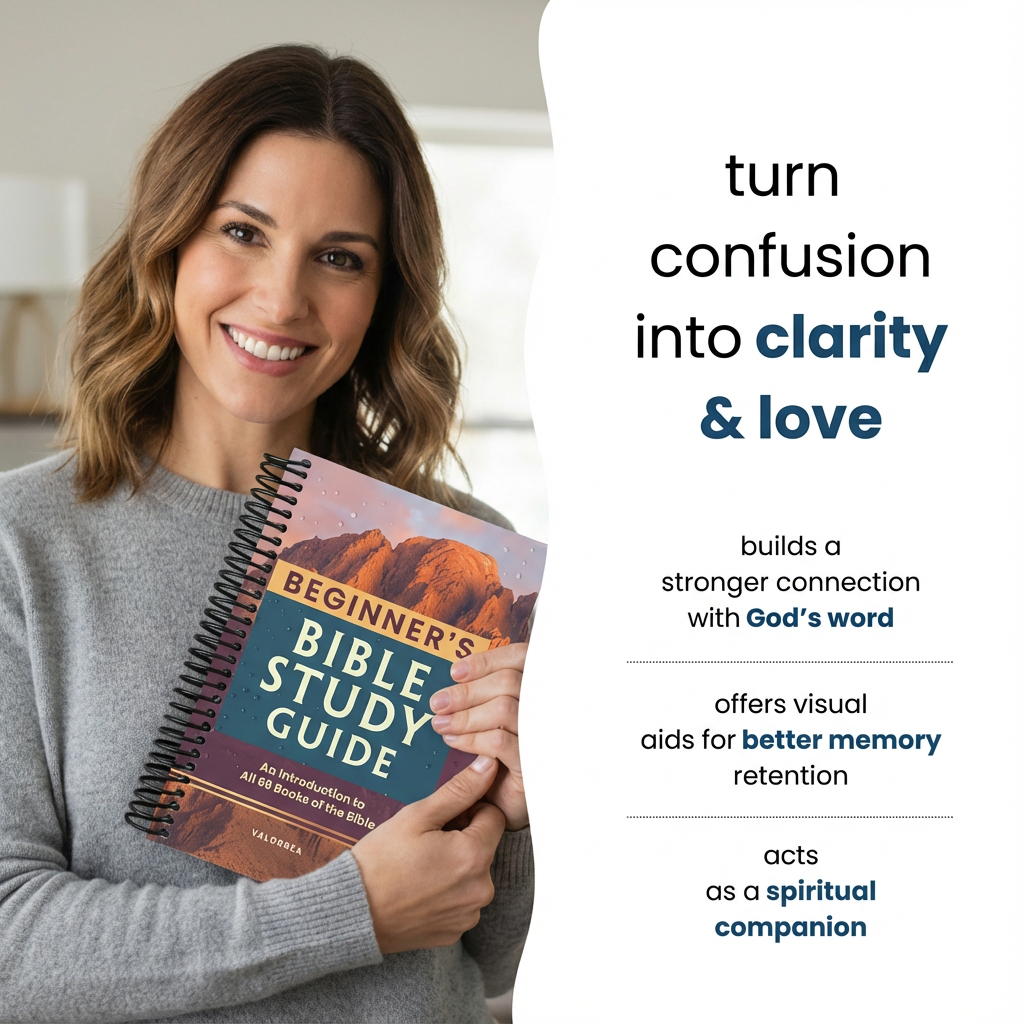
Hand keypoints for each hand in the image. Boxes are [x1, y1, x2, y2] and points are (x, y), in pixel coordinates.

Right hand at [350, 755, 504, 953]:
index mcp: (474, 856)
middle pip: (484, 847)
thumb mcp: (418, 816)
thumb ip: (459, 790)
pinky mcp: (455, 932)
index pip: (493, 816)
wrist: (352, 913)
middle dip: (463, 838)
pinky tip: (419, 887)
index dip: (469, 810)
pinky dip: (447, 892)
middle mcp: (480, 889)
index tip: (443, 818)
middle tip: (426, 841)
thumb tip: (488, 765)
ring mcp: (468, 914)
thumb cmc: (380, 861)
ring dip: (456, 865)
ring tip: (419, 865)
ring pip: (473, 874)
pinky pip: (462, 901)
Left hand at [430, 642, 527, 830]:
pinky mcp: (533, 764)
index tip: (455, 671)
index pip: (522, 657)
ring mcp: (542, 736)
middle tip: (437, 703)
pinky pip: (499, 742)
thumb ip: (484, 693)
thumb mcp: (489, 718)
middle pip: (509, 681)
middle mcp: (546, 709)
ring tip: (440, 724)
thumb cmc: (495, 754)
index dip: (488, 660)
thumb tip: (456, 673)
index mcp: (538, 689)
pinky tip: (452, 740)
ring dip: (465, 716)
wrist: (504, 802)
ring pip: (504, 709)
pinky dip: (471, 738)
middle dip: (467, 691)